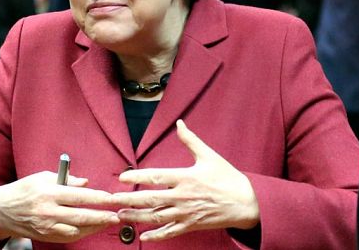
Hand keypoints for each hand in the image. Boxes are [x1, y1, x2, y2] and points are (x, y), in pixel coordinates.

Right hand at [0, 171, 119, 242]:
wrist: (2, 211)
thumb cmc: (24, 190)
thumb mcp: (42, 177)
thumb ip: (66, 179)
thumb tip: (85, 183)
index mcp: (49, 193)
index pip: (78, 196)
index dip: (97, 197)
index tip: (111, 197)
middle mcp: (48, 211)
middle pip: (80, 216)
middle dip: (101, 216)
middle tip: (116, 215)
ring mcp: (47, 226)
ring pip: (76, 229)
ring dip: (95, 226)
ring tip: (108, 222)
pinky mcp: (46, 236)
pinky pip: (69, 236)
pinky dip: (83, 233)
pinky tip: (92, 228)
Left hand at [110, 120, 259, 240]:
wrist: (246, 203)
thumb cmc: (228, 178)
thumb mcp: (209, 156)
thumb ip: (191, 140)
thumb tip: (180, 123)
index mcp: (185, 178)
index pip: (156, 177)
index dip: (137, 177)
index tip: (122, 177)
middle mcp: (182, 197)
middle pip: (150, 199)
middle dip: (129, 200)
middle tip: (112, 200)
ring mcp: (186, 213)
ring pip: (156, 218)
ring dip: (136, 218)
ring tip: (121, 216)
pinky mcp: (191, 225)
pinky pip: (170, 233)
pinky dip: (156, 236)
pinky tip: (143, 237)